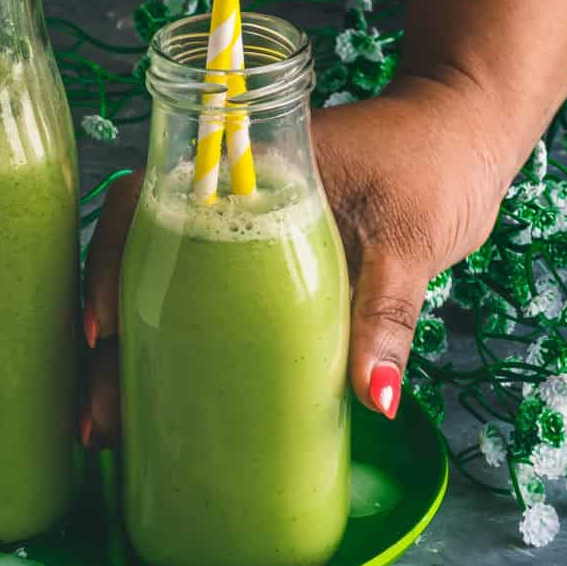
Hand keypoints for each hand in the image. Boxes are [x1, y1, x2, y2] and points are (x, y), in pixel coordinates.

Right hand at [80, 75, 511, 445]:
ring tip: (110, 427)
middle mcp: (226, 197)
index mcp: (245, 171)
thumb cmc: (435, 167)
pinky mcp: (266, 264)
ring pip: (163, 287)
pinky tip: (161, 401)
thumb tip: (376, 400)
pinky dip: (176, 346)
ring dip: (132, 352)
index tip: (102, 330)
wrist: (465, 138)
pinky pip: (204, 301)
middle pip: (140, 262)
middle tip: (100, 416)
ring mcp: (243, 231)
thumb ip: (387, 316)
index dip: (110, 264)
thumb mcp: (409, 243)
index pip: (148, 205)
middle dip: (109, 340)